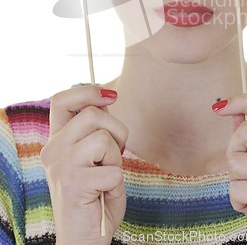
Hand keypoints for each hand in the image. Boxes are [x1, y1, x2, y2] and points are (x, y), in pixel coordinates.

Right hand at [41, 85, 127, 244]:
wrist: (85, 240)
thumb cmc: (96, 197)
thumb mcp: (96, 157)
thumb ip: (96, 130)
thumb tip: (107, 98)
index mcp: (57, 141)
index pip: (62, 100)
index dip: (87, 91)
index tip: (111, 96)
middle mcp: (53, 150)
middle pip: (93, 115)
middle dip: (118, 130)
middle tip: (115, 155)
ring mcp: (60, 166)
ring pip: (104, 138)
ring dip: (116, 158)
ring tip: (107, 177)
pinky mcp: (72, 183)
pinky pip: (112, 169)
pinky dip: (117, 183)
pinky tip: (104, 194)